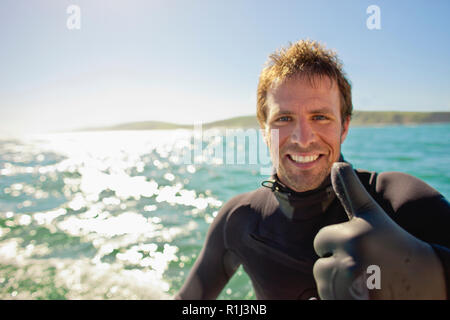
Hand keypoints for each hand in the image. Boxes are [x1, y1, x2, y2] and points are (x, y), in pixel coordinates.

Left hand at [312, 162, 445, 299]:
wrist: (424, 282)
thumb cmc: (395, 244)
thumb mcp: (372, 216)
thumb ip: (350, 190)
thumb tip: (337, 164)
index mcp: (353, 237)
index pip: (320, 240)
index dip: (337, 244)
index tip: (359, 247)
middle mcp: (350, 261)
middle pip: (319, 265)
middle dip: (336, 264)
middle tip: (365, 266)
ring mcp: (350, 288)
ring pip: (323, 283)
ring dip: (337, 283)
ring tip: (366, 280)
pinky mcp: (348, 304)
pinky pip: (322, 300)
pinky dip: (338, 297)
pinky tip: (361, 293)